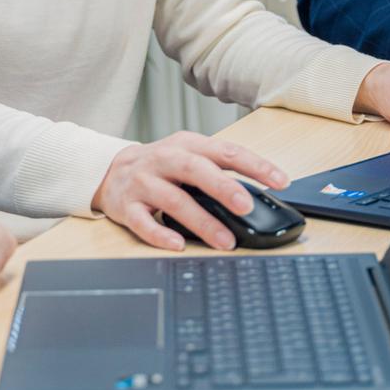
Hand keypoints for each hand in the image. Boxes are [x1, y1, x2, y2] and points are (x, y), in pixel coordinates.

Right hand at [91, 132, 287, 251]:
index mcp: (187, 144)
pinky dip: (160, 234)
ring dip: (201, 221)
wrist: (109, 170)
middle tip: (246, 206)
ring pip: (174, 200)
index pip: (226, 151)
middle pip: (196, 170)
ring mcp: (143, 182)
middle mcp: (164, 159)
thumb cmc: (160, 165)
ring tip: (225, 241)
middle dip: (223, 187)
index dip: (255, 165)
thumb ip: (217, 170)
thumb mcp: (188, 157)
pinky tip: (178, 244)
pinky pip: (143, 222)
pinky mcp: (126, 205)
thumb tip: (258, 196)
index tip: (280, 181)